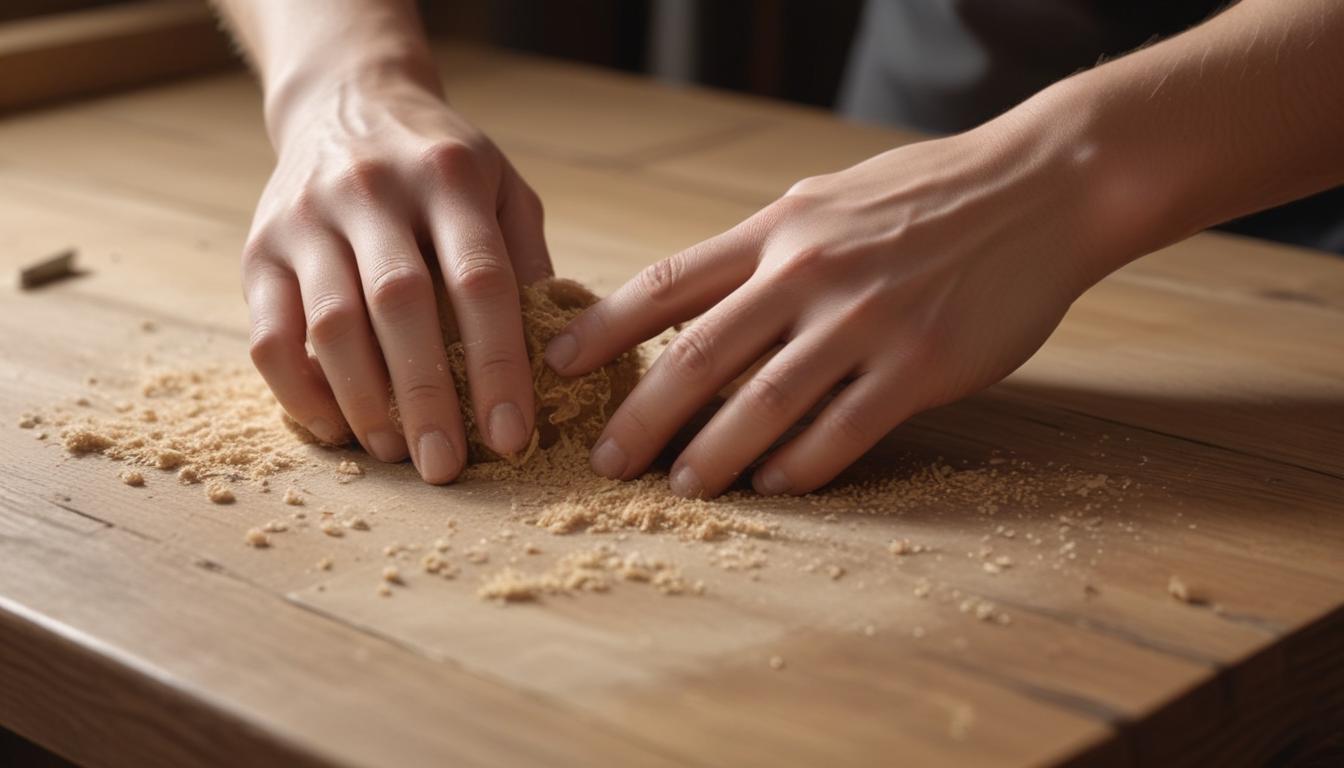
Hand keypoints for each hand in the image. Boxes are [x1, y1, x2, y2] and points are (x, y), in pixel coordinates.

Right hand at [242, 76, 549, 483]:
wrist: (345, 100)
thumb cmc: (442, 163)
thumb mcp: (503, 186)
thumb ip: (528, 258)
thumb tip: (559, 353)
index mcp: (449, 175)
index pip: (481, 280)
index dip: (499, 363)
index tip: (514, 436)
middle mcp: (373, 190)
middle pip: (400, 306)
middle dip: (427, 398)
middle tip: (446, 467)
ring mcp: (307, 217)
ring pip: (330, 325)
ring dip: (365, 403)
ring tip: (397, 452)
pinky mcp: (259, 248)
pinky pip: (269, 335)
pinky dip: (300, 393)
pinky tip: (339, 428)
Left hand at [545, 103, 1115, 496]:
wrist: (1040, 186)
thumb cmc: (925, 195)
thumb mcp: (826, 202)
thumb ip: (762, 251)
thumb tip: (694, 303)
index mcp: (778, 230)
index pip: (668, 284)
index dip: (603, 329)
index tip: (557, 366)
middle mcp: (809, 273)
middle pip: (697, 356)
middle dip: (640, 416)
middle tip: (604, 460)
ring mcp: (865, 320)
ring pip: (762, 405)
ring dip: (710, 455)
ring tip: (679, 486)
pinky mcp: (921, 364)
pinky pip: (843, 430)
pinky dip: (800, 466)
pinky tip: (773, 485)